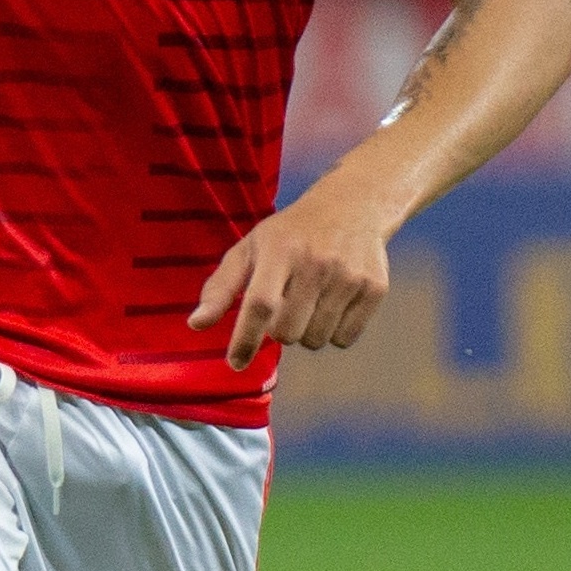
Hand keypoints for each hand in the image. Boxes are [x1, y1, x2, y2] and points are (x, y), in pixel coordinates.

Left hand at [188, 178, 397, 366]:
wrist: (353, 207)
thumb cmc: (289, 235)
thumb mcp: (250, 249)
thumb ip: (220, 288)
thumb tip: (195, 325)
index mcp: (280, 250)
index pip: (261, 304)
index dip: (246, 339)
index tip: (235, 363)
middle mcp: (317, 262)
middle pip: (287, 331)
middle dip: (277, 332)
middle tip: (283, 309)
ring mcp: (349, 275)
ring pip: (315, 340)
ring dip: (304, 333)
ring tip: (307, 304)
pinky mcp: (375, 288)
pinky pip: (344, 339)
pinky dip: (332, 333)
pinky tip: (331, 304)